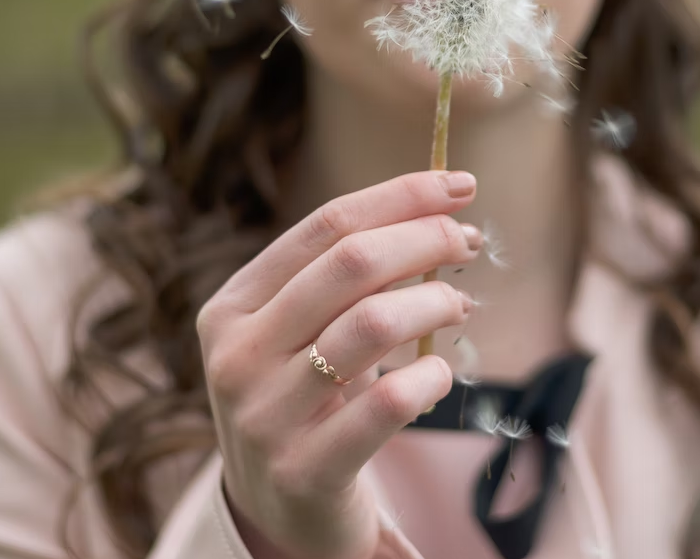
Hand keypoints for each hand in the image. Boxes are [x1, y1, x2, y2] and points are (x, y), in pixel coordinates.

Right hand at [197, 169, 481, 558]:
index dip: (400, 196)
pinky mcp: (304, 470)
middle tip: (466, 241)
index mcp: (232, 306)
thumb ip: (346, 278)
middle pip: (350, 263)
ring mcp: (264, 415)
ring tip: (458, 303)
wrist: (279, 514)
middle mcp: (237, 354)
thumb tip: (441, 211)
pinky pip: (386, 404)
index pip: (325, 226)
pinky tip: (441, 374)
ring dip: (433, 301)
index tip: (459, 186)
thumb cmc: (306, 401)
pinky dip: (429, 377)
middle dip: (423, 238)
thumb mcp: (300, 333)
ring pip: (370, 323)